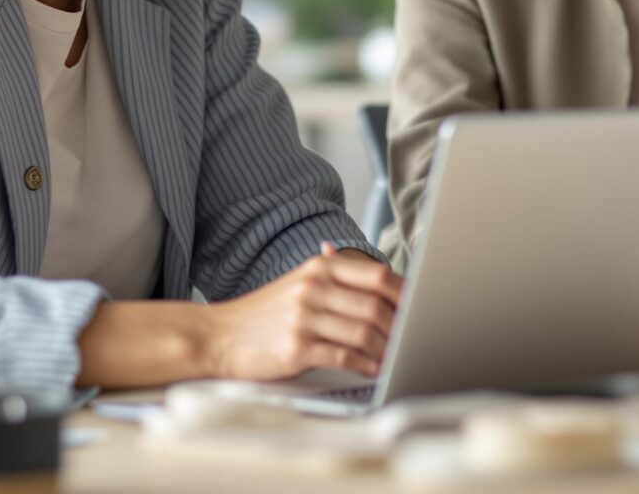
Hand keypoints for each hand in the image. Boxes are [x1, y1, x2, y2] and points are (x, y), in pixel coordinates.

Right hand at [201, 243, 403, 380]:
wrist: (217, 336)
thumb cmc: (263, 314)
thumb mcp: (299, 283)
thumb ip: (338, 280)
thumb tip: (386, 285)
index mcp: (319, 268)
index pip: (377, 275)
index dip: (405, 292)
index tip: (421, 306)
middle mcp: (313, 288)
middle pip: (376, 304)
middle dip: (400, 325)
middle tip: (413, 337)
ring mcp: (304, 317)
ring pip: (364, 331)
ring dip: (386, 348)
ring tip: (396, 355)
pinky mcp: (296, 348)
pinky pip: (344, 355)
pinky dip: (365, 364)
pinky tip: (373, 368)